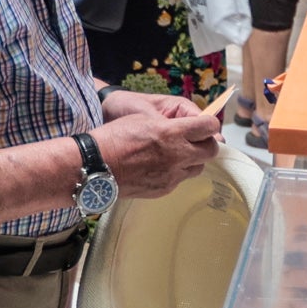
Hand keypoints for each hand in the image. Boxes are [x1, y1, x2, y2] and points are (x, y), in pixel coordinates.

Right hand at [96, 93, 217, 197]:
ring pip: (197, 168)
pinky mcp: (164, 189)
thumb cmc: (115, 137)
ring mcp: (172, 175)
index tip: (204, 125)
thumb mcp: (144, 119)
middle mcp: (177, 155)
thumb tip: (187, 127)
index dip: (209, 124)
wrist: (95, 166)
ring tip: (175, 154)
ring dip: (192, 160)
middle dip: (206, 144)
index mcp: (172, 133)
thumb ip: (171, 124)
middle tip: (194, 140)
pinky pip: (179, 180)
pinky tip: (159, 166)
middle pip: (211, 151)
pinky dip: (175, 172)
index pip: (210, 127)